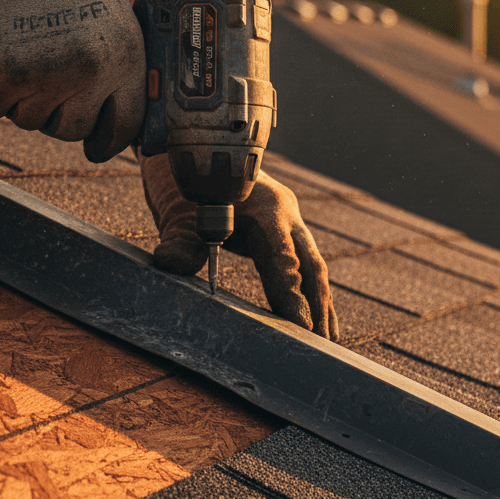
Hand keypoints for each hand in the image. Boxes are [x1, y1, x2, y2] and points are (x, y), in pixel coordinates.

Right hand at [0, 0, 145, 162]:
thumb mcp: (115, 15)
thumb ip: (122, 63)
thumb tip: (122, 108)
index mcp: (123, 58)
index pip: (125, 125)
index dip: (109, 137)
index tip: (98, 143)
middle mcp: (88, 74)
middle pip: (72, 129)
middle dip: (59, 111)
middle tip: (49, 78)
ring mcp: (44, 78)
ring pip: (32, 119)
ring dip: (25, 98)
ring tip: (26, 55)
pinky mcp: (2, 78)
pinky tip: (2, 54)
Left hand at [141, 154, 338, 339]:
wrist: (198, 154)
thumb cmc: (189, 186)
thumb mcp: (180, 211)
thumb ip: (180, 239)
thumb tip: (170, 262)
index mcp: (267, 210)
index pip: (284, 258)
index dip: (292, 292)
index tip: (301, 325)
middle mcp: (287, 216)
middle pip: (311, 266)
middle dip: (318, 306)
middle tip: (323, 344)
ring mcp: (290, 223)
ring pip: (313, 267)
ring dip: (321, 303)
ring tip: (328, 341)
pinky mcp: (285, 231)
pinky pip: (304, 264)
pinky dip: (311, 291)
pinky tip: (320, 319)